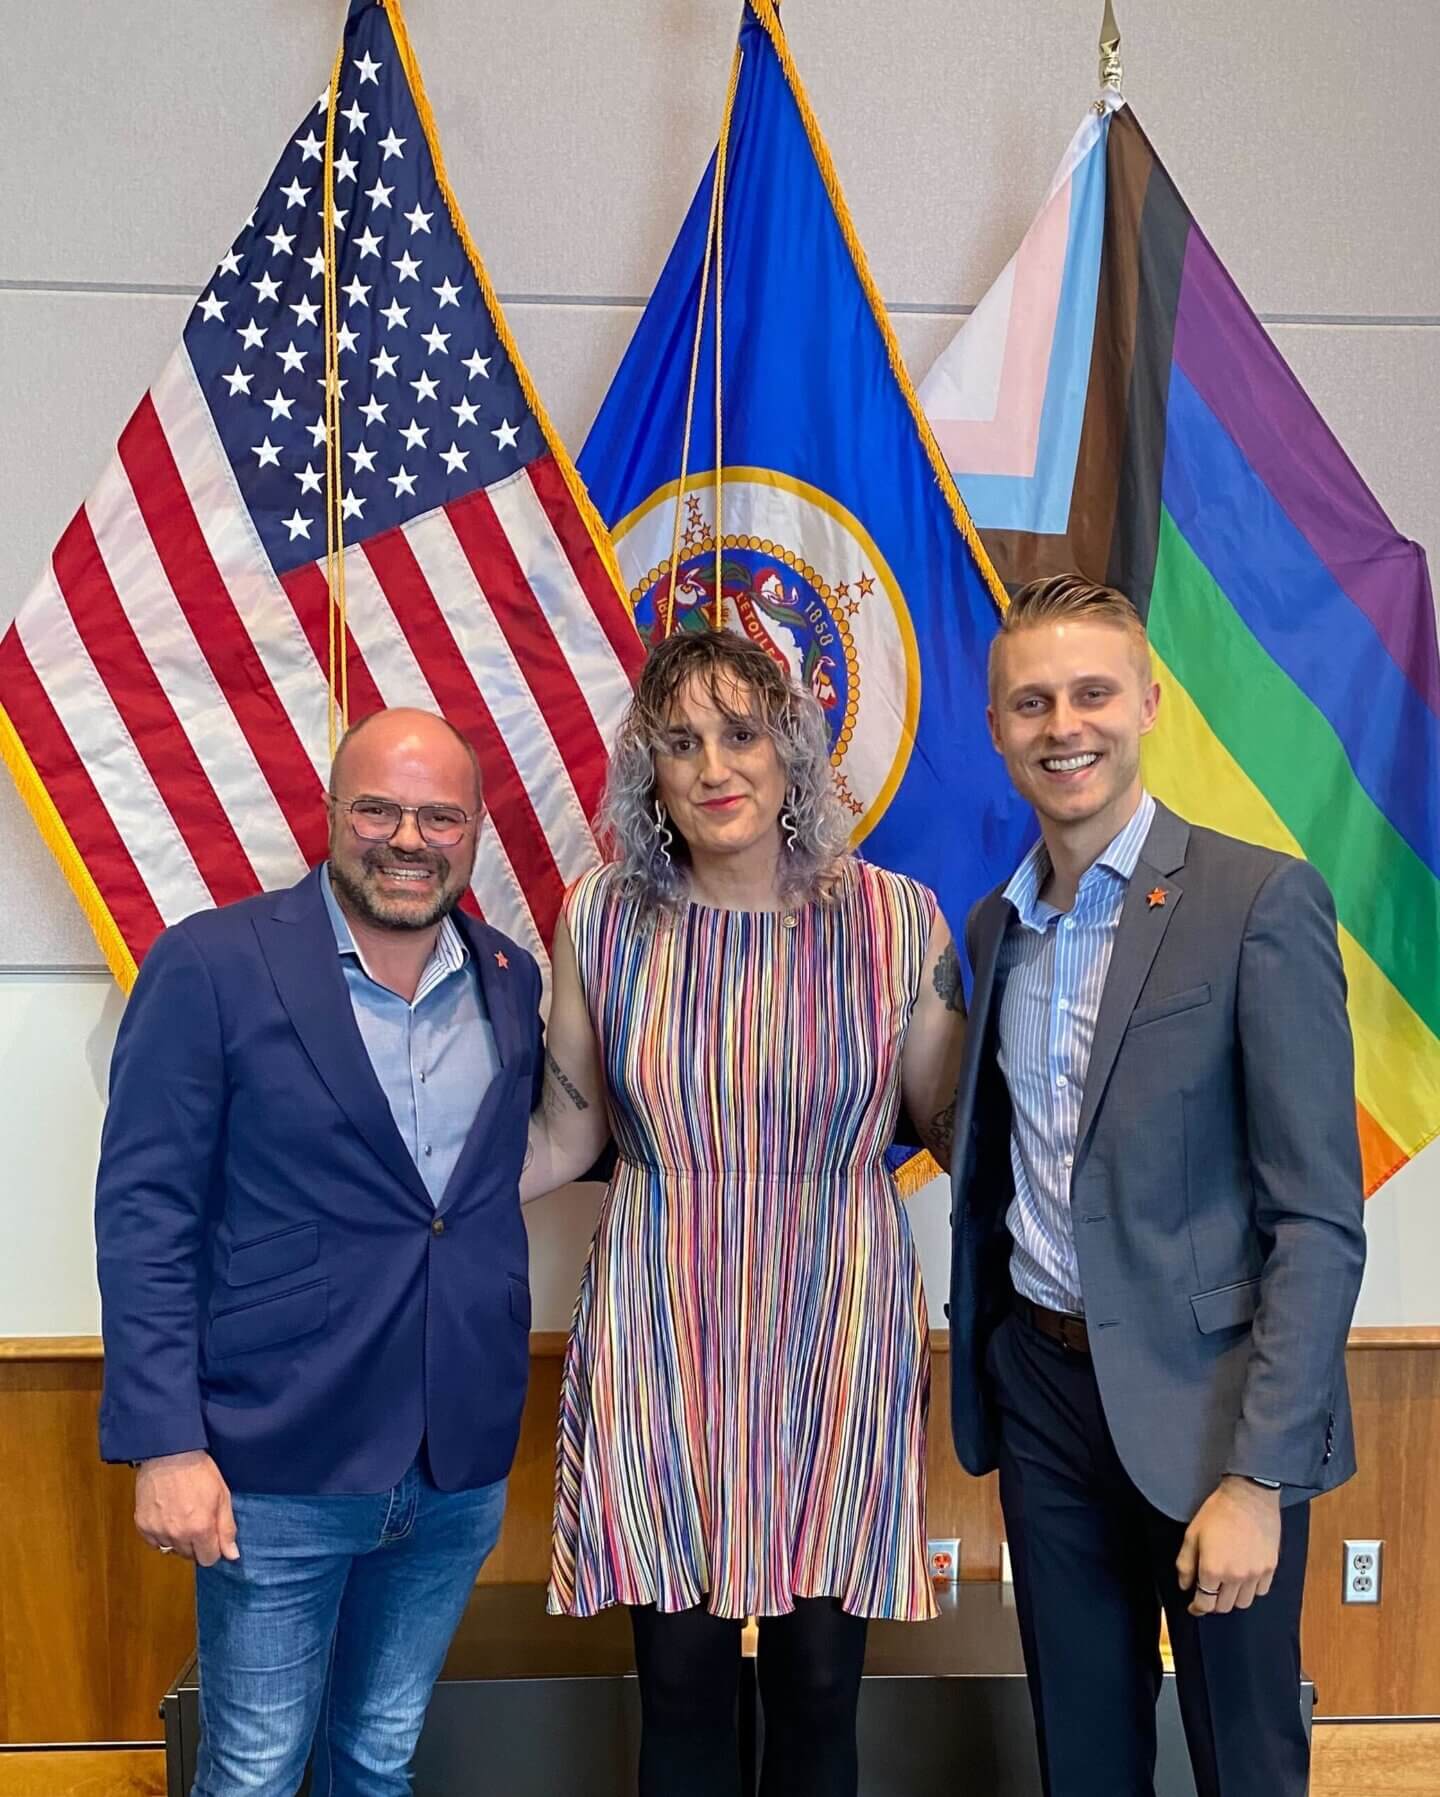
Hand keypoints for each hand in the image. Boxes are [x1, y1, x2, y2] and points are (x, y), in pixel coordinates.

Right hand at [135, 1449, 238, 1566]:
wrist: (169, 1454)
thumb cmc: (199, 1471)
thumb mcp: (222, 1496)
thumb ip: (227, 1529)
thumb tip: (232, 1556)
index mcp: (200, 1528)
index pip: (208, 1559)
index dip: (213, 1548)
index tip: (213, 1535)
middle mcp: (177, 1535)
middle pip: (190, 1556)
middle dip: (197, 1544)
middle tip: (198, 1521)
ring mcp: (157, 1531)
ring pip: (172, 1550)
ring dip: (179, 1539)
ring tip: (182, 1516)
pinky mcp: (142, 1525)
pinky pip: (154, 1542)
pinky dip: (162, 1534)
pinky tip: (167, 1516)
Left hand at [1176, 1476, 1280, 1616]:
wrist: (1249, 1497)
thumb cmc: (1217, 1512)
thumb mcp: (1192, 1534)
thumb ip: (1185, 1563)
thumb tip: (1185, 1586)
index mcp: (1212, 1569)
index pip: (1204, 1603)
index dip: (1197, 1608)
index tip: (1194, 1607)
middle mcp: (1235, 1577)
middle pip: (1224, 1607)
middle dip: (1213, 1603)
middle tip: (1209, 1592)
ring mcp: (1255, 1574)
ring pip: (1243, 1603)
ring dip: (1232, 1598)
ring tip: (1226, 1585)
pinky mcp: (1270, 1568)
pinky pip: (1260, 1591)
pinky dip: (1251, 1590)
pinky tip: (1244, 1578)